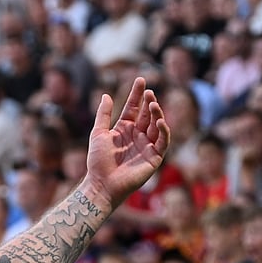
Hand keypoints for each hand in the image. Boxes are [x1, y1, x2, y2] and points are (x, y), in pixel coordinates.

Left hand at [83, 77, 169, 207]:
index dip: (137, 94)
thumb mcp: (99, 133)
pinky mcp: (154, 157)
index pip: (134, 108)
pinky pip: (163, 141)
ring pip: (156, 125)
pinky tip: (160, 121)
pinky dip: (163, 131)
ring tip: (153, 103)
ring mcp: (147, 145)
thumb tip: (105, 94)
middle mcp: (137, 135)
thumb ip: (103, 114)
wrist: (102, 182)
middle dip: (149, 102)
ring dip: (156, 114)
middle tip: (149, 91)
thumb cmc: (98, 160)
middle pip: (146, 114)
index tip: (141, 79)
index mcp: (124, 129)